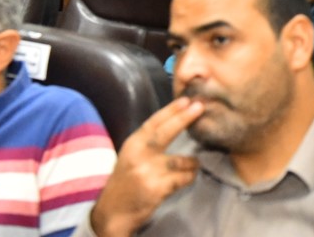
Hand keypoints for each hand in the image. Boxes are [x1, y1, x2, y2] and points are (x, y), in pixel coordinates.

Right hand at [89, 97, 204, 236]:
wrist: (113, 213)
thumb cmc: (126, 181)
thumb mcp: (131, 156)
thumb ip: (149, 141)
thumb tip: (176, 120)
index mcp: (133, 144)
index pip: (153, 122)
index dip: (171, 110)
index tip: (186, 99)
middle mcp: (139, 155)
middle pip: (166, 132)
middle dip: (184, 118)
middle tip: (200, 107)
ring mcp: (148, 172)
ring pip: (183, 160)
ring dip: (191, 163)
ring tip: (191, 165)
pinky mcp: (158, 188)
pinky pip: (184, 178)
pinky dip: (189, 177)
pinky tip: (185, 178)